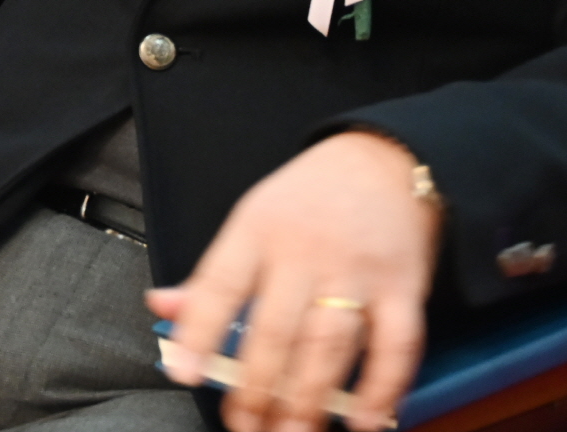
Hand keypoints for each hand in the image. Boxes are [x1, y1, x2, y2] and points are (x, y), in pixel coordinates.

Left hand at [149, 130, 439, 431]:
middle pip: (275, 329)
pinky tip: (365, 422)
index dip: (199, 331)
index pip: (219, 284)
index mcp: (256, 230)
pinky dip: (383, 390)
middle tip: (244, 426)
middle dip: (257, 388)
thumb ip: (210, 274)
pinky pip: (397, 347)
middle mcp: (304, 252)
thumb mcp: (251, 220)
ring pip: (329, 345)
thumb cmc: (307, 199)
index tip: (182, 372)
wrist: (384, 161)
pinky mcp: (405, 289)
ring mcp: (356, 272)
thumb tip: (161, 306)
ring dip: (309, 400)